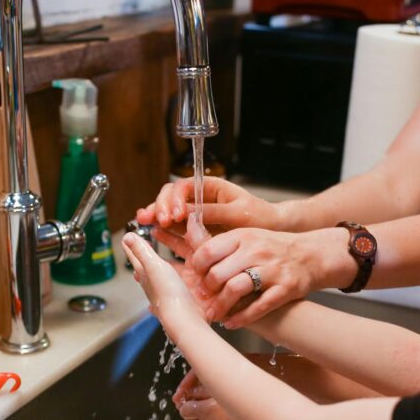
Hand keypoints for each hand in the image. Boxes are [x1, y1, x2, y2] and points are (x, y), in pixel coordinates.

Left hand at [122, 232, 206, 338]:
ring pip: (156, 279)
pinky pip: (171, 288)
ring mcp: (164, 294)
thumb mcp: (154, 265)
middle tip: (140, 249)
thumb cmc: (168, 293)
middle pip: (144, 269)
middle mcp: (152, 285)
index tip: (127, 238)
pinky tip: (174, 284)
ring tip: (156, 265)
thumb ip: (141, 251)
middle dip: (142, 259)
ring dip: (155, 272)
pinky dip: (170, 283)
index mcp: (145, 274)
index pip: (135, 257)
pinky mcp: (178, 300)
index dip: (132, 247)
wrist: (184, 319)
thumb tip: (126, 236)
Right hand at [136, 177, 284, 232]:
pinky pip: (174, 227)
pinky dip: (162, 228)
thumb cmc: (261, 219)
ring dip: (155, 215)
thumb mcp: (238, 215)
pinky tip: (153, 231)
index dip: (175, 199)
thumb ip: (212, 213)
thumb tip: (188, 212)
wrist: (272, 233)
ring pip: (169, 210)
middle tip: (159, 221)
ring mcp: (195, 215)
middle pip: (171, 196)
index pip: (184, 186)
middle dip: (160, 206)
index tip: (176, 214)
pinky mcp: (194, 231)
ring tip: (146, 223)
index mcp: (211, 187)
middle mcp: (200, 199)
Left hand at [173, 369, 253, 419]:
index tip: (194, 405)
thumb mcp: (224, 390)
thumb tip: (190, 392)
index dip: (189, 407)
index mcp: (204, 411)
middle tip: (203, 414)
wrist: (266, 419)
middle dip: (193, 419)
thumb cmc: (246, 401)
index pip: (184, 410)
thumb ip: (204, 389)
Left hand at [190, 227, 347, 327]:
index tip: (195, 278)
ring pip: (235, 289)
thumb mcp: (247, 237)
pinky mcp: (285, 289)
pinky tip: (231, 323)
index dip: (196, 268)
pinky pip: (259, 307)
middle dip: (207, 291)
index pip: (207, 251)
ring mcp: (272, 270)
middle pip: (218, 273)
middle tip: (204, 299)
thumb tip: (185, 243)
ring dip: (220, 307)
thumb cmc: (272, 249)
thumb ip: (220, 243)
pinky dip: (241, 319)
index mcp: (242, 236)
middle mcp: (256, 251)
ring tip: (214, 314)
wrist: (311, 255)